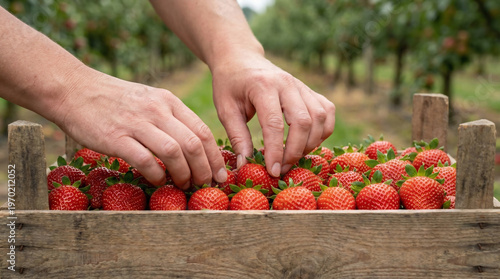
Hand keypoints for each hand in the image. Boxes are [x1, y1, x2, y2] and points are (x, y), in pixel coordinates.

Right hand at [51, 66, 226, 188]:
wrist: (74, 90)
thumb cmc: (114, 100)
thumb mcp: (149, 100)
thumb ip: (170, 119)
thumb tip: (192, 147)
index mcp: (168, 101)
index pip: (203, 130)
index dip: (215, 156)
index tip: (220, 173)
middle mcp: (157, 110)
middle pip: (193, 144)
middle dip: (204, 169)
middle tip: (205, 184)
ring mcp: (136, 123)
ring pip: (174, 152)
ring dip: (183, 173)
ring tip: (183, 184)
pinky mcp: (116, 137)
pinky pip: (145, 160)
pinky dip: (156, 174)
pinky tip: (158, 181)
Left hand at [211, 52, 335, 176]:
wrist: (241, 58)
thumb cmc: (230, 85)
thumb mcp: (225, 109)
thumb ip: (237, 136)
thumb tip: (246, 164)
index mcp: (262, 86)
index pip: (274, 124)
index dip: (276, 151)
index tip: (272, 171)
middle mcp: (287, 83)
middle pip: (303, 122)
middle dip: (295, 151)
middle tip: (281, 168)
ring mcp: (302, 85)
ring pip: (320, 117)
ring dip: (310, 143)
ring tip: (292, 157)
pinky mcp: (310, 90)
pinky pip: (327, 111)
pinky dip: (323, 131)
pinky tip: (307, 142)